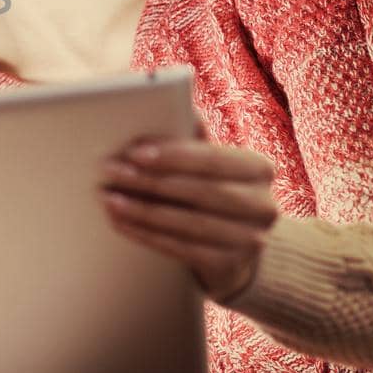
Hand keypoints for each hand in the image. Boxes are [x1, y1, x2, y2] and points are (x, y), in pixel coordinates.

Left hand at [101, 138, 277, 301]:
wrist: (237, 253)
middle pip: (199, 191)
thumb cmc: (213, 197)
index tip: (134, 152)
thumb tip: (177, 106)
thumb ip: (195, 141)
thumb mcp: (211, 168)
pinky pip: (182, 249)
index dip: (172, 155)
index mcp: (259, 168)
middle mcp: (263, 204)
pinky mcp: (232, 266)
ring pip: (188, 222)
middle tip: (112, 171)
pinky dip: (147, 235)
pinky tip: (121, 223)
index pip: (212, 158)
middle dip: (150, 180)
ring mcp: (251, 239)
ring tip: (109, 198)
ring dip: (143, 209)